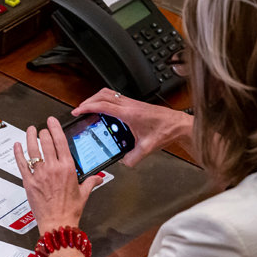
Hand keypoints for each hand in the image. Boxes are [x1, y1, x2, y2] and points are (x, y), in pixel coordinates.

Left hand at [14, 116, 102, 234]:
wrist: (58, 223)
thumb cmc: (70, 210)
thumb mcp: (84, 193)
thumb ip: (91, 182)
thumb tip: (98, 178)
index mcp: (67, 168)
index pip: (60, 141)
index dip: (54, 127)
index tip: (51, 121)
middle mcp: (53, 168)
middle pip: (45, 142)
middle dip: (43, 132)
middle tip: (42, 130)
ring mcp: (39, 174)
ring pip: (33, 149)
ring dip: (30, 137)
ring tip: (30, 130)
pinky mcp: (29, 182)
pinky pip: (22, 163)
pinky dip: (18, 153)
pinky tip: (17, 146)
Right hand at [72, 88, 194, 166]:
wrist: (178, 124)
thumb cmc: (166, 131)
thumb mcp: (147, 148)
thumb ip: (133, 158)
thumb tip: (124, 162)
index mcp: (130, 113)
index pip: (103, 105)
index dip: (88, 107)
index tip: (78, 110)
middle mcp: (130, 105)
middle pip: (103, 95)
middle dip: (88, 100)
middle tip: (80, 109)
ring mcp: (132, 103)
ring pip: (108, 94)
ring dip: (96, 99)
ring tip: (89, 107)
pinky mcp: (134, 104)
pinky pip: (115, 98)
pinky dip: (105, 101)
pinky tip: (104, 111)